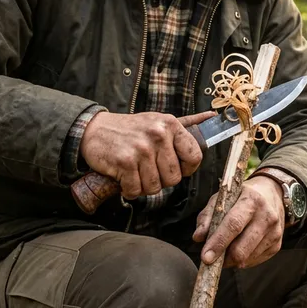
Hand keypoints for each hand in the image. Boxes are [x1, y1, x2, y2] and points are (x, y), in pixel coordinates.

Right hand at [79, 110, 215, 198]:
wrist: (94, 130)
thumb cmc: (130, 129)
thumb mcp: (158, 121)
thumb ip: (186, 123)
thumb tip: (212, 116)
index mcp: (170, 124)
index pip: (195, 156)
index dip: (186, 169)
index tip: (175, 168)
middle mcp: (158, 134)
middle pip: (174, 178)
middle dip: (161, 180)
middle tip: (147, 169)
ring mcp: (141, 148)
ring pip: (155, 187)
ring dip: (143, 186)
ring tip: (135, 172)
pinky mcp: (125, 162)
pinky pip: (136, 190)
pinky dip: (129, 190)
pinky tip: (124, 178)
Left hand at [193, 175, 284, 268]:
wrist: (272, 194)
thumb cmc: (241, 196)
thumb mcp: (222, 198)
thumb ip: (207, 216)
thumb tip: (198, 237)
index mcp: (251, 200)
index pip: (233, 225)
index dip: (218, 243)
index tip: (205, 257)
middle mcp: (266, 216)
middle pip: (241, 248)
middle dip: (223, 259)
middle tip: (212, 259)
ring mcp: (275, 231)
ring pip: (247, 258)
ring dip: (231, 260)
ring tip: (225, 251)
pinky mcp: (278, 244)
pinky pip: (254, 261)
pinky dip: (242, 260)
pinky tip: (239, 248)